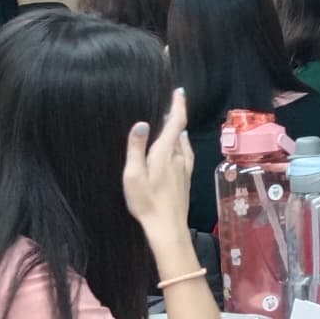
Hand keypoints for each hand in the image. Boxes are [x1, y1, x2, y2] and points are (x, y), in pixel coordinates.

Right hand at [122, 88, 193, 239]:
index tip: (179, 91)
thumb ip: (137, 148)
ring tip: (172, 123)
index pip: (176, 123)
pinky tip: (180, 149)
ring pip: (184, 144)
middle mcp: (179, 158)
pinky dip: (182, 145)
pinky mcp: (185, 180)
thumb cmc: (146, 202)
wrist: (167, 227)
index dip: (178, 106)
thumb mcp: (133, 174)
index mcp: (165, 153)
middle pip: (180, 131)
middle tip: (170, 104)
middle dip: (176, 116)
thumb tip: (142, 122)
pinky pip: (186, 155)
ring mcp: (184, 169)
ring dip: (179, 131)